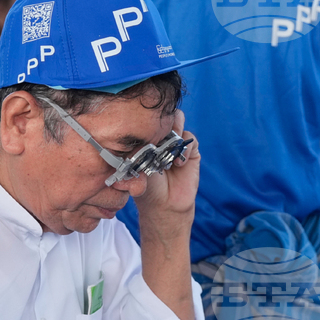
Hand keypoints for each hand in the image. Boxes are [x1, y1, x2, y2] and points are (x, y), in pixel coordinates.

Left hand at [135, 110, 198, 236]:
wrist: (165, 207)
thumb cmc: (147, 190)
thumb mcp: (135, 170)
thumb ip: (132, 155)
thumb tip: (128, 143)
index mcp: (146, 138)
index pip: (146, 116)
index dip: (146, 117)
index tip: (144, 127)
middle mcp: (161, 137)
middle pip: (164, 112)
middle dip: (162, 119)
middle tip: (159, 133)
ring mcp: (176, 143)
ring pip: (178, 119)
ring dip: (174, 129)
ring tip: (170, 146)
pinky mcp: (191, 151)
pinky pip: (191, 139)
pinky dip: (185, 148)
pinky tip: (179, 163)